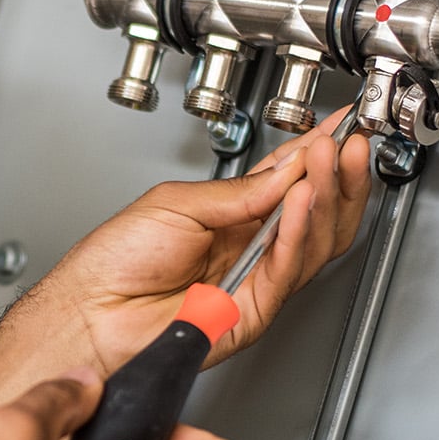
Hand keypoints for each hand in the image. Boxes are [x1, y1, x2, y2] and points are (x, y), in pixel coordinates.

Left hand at [15, 106, 372, 375]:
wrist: (90, 313)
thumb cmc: (114, 263)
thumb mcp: (176, 204)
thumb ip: (238, 191)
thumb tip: (287, 169)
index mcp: (231, 217)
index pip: (289, 181)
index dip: (318, 154)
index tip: (341, 126)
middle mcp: (250, 248)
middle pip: (317, 213)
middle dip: (338, 175)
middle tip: (348, 143)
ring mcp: (255, 280)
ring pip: (314, 240)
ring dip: (327, 196)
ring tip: (329, 161)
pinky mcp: (253, 311)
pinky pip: (288, 268)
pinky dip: (300, 231)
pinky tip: (304, 201)